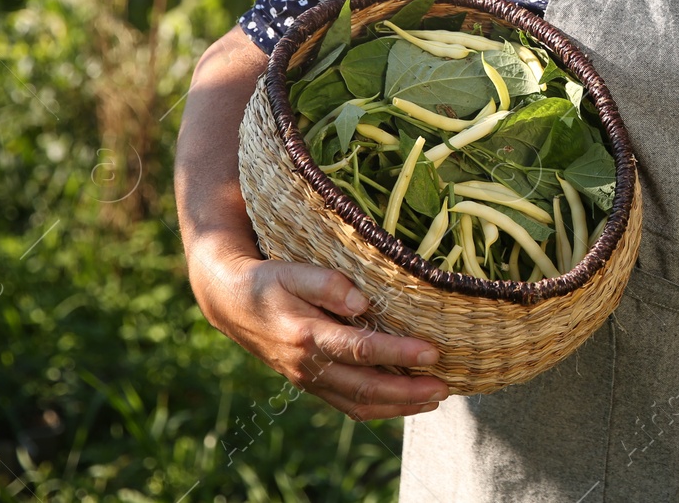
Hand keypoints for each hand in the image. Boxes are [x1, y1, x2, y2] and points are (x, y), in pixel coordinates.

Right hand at [190, 245, 450, 420]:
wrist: (233, 305)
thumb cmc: (271, 281)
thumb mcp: (294, 271)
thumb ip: (328, 284)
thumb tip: (362, 302)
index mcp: (306, 334)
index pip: (360, 350)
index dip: (398, 353)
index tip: (432, 352)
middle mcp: (308, 365)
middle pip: (364, 386)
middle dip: (407, 390)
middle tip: (444, 386)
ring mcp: (310, 379)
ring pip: (358, 403)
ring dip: (399, 405)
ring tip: (435, 398)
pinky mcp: (312, 384)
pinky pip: (349, 404)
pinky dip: (380, 408)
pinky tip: (407, 402)